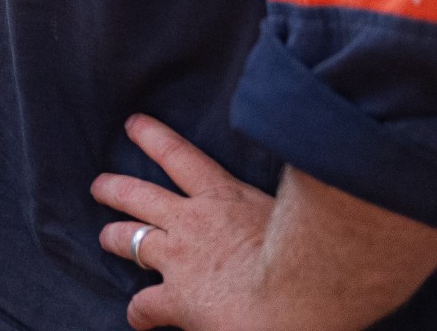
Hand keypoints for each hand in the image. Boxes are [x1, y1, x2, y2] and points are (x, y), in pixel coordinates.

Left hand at [92, 116, 436, 330]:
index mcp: (227, 196)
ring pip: (131, 238)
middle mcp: (194, 221)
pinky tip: (137, 320)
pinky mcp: (178, 298)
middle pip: (142, 193)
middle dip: (117, 187)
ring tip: (104, 235)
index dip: (154, 139)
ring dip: (116, 236)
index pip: (182, 156)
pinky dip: (138, 313)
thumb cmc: (319, 250)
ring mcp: (181, 258)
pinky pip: (144, 305)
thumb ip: (301, 189)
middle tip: (98, 184)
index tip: (134, 125)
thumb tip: (338, 169)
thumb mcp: (305, 205)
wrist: (303, 291)